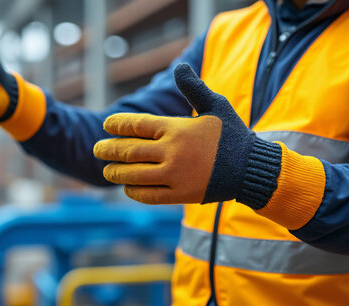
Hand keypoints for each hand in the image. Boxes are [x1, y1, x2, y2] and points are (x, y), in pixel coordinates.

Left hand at [94, 64, 278, 204]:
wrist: (251, 168)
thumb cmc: (232, 135)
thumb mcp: (216, 105)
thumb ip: (194, 88)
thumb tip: (180, 66)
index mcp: (176, 128)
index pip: (136, 125)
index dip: (117, 125)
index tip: (107, 126)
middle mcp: (172, 152)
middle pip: (129, 151)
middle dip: (108, 150)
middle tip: (97, 149)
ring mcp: (175, 175)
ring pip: (134, 175)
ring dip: (116, 172)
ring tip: (107, 170)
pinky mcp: (180, 194)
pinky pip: (149, 195)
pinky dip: (134, 191)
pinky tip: (128, 187)